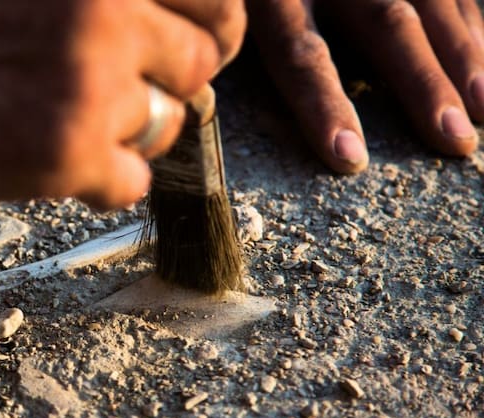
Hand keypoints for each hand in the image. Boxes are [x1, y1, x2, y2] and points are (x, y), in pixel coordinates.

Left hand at [246, 0, 482, 173]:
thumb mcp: (226, 1)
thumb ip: (223, 33)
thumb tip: (205, 101)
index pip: (299, 51)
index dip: (323, 104)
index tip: (349, 157)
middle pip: (385, 22)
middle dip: (423, 84)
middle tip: (455, 142)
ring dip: (464, 52)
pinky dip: (471, 17)